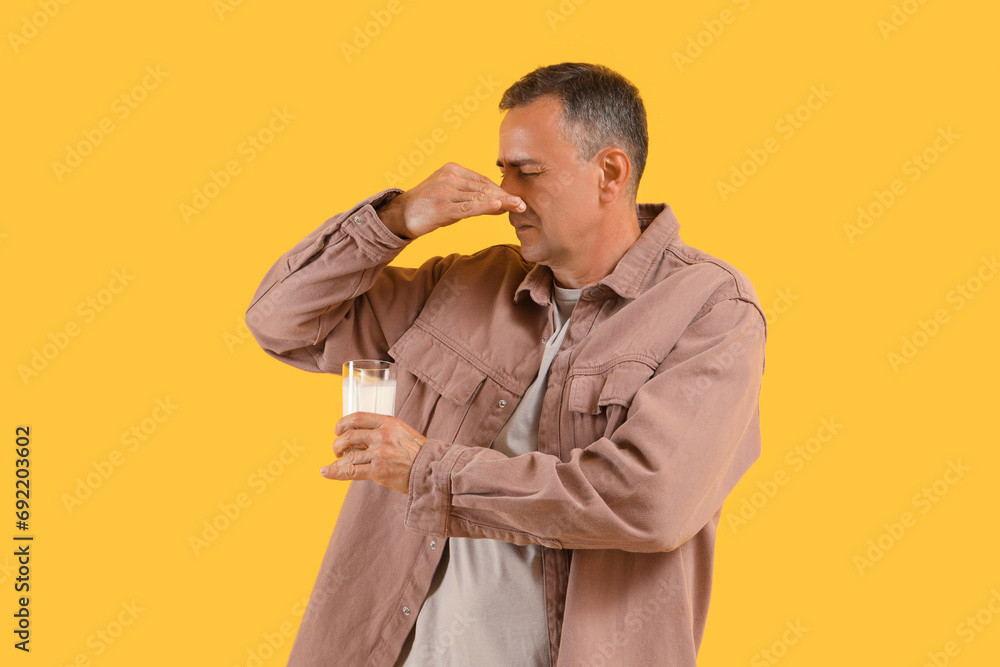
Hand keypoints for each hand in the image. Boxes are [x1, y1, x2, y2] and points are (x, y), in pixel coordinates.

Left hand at [320, 412, 427, 493]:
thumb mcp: (402, 431)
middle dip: (338, 443)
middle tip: (338, 450)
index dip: (343, 423)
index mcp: (388, 422)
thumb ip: (383, 431)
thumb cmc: (418, 452)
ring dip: (338, 460)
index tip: (338, 429)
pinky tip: (325, 472)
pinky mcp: (377, 471)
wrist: (432, 468)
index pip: (357, 417)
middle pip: (348, 435)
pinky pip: (350, 471)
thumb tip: (362, 437)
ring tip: (337, 463)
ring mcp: (379, 453)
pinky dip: (335, 472)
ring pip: (348, 455)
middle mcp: (381, 435)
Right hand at [377, 162, 525, 238]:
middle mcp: (450, 177)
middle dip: (505, 196)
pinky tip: (499, 206)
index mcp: (453, 170)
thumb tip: (499, 202)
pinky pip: (468, 207)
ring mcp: (445, 191)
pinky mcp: (442, 206)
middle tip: (523, 204)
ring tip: (518, 207)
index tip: (516, 199)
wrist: (400, 215)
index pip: (482, 180)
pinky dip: (485, 206)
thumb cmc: (427, 207)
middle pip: (484, 187)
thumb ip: (471, 196)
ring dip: (501, 202)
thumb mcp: (450, 195)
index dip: (500, 190)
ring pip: (479, 196)